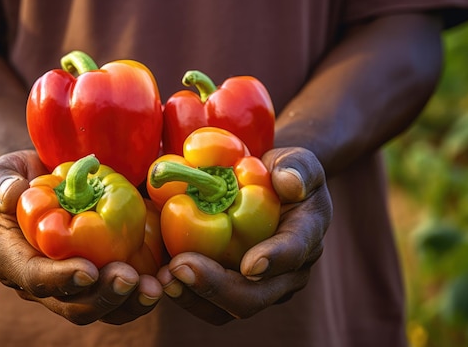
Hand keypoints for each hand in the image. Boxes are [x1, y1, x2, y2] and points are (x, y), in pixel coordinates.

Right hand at [0, 150, 162, 324]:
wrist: (46, 184)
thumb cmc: (19, 179)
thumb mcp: (0, 173)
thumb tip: (10, 196)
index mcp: (16, 261)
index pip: (35, 279)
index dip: (61, 280)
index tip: (88, 270)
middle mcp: (47, 283)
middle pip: (74, 305)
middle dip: (103, 296)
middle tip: (129, 278)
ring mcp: (78, 284)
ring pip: (104, 309)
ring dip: (130, 302)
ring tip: (155, 287)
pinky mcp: (104, 276)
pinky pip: (125, 296)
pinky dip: (145, 292)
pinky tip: (166, 279)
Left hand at [156, 147, 331, 324]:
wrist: (269, 190)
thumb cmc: (282, 171)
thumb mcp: (296, 160)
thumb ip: (297, 168)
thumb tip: (291, 184)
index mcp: (305, 236)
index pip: (294, 252)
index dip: (274, 260)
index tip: (250, 265)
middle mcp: (286, 272)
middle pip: (256, 295)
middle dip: (217, 287)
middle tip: (181, 267)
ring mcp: (259, 286)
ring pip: (229, 308)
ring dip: (195, 297)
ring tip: (166, 277)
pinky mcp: (233, 288)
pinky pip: (211, 304)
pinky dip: (186, 295)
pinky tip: (162, 278)